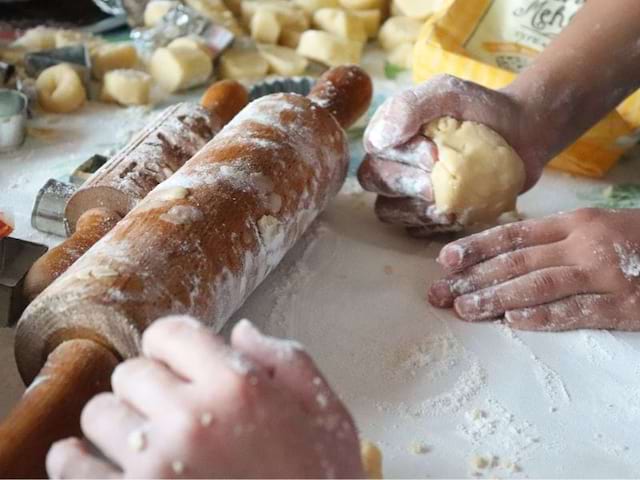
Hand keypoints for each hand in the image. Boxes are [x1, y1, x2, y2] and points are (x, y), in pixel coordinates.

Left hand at [46, 316, 363, 478]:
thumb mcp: (326, 413)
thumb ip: (287, 360)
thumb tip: (242, 331)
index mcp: (238, 387)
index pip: (169, 333)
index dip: (170, 346)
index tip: (175, 364)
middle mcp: (192, 419)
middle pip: (130, 372)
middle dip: (147, 385)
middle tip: (165, 408)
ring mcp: (156, 467)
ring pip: (99, 414)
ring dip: (116, 423)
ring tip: (139, 440)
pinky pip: (71, 467)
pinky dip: (74, 460)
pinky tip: (93, 463)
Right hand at [358, 74, 543, 235]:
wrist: (522, 133)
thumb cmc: (482, 109)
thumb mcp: (447, 92)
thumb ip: (409, 106)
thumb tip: (376, 141)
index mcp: (391, 131)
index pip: (375, 149)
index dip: (400, 156)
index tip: (435, 153)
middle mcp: (392, 161)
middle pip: (374, 180)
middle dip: (406, 184)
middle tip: (436, 184)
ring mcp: (407, 192)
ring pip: (388, 210)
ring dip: (415, 210)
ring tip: (446, 206)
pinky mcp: (426, 215)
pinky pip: (414, 230)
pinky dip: (432, 226)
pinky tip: (454, 216)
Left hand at [428, 208, 639, 330]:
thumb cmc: (639, 241)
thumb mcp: (597, 229)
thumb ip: (556, 240)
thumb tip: (505, 258)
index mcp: (574, 223)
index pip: (513, 235)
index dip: (476, 247)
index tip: (445, 260)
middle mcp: (583, 244)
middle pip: (516, 262)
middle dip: (473, 278)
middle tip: (439, 292)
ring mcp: (604, 274)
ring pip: (538, 285)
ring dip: (496, 298)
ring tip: (464, 309)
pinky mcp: (624, 304)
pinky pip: (576, 311)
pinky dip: (542, 316)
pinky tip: (513, 322)